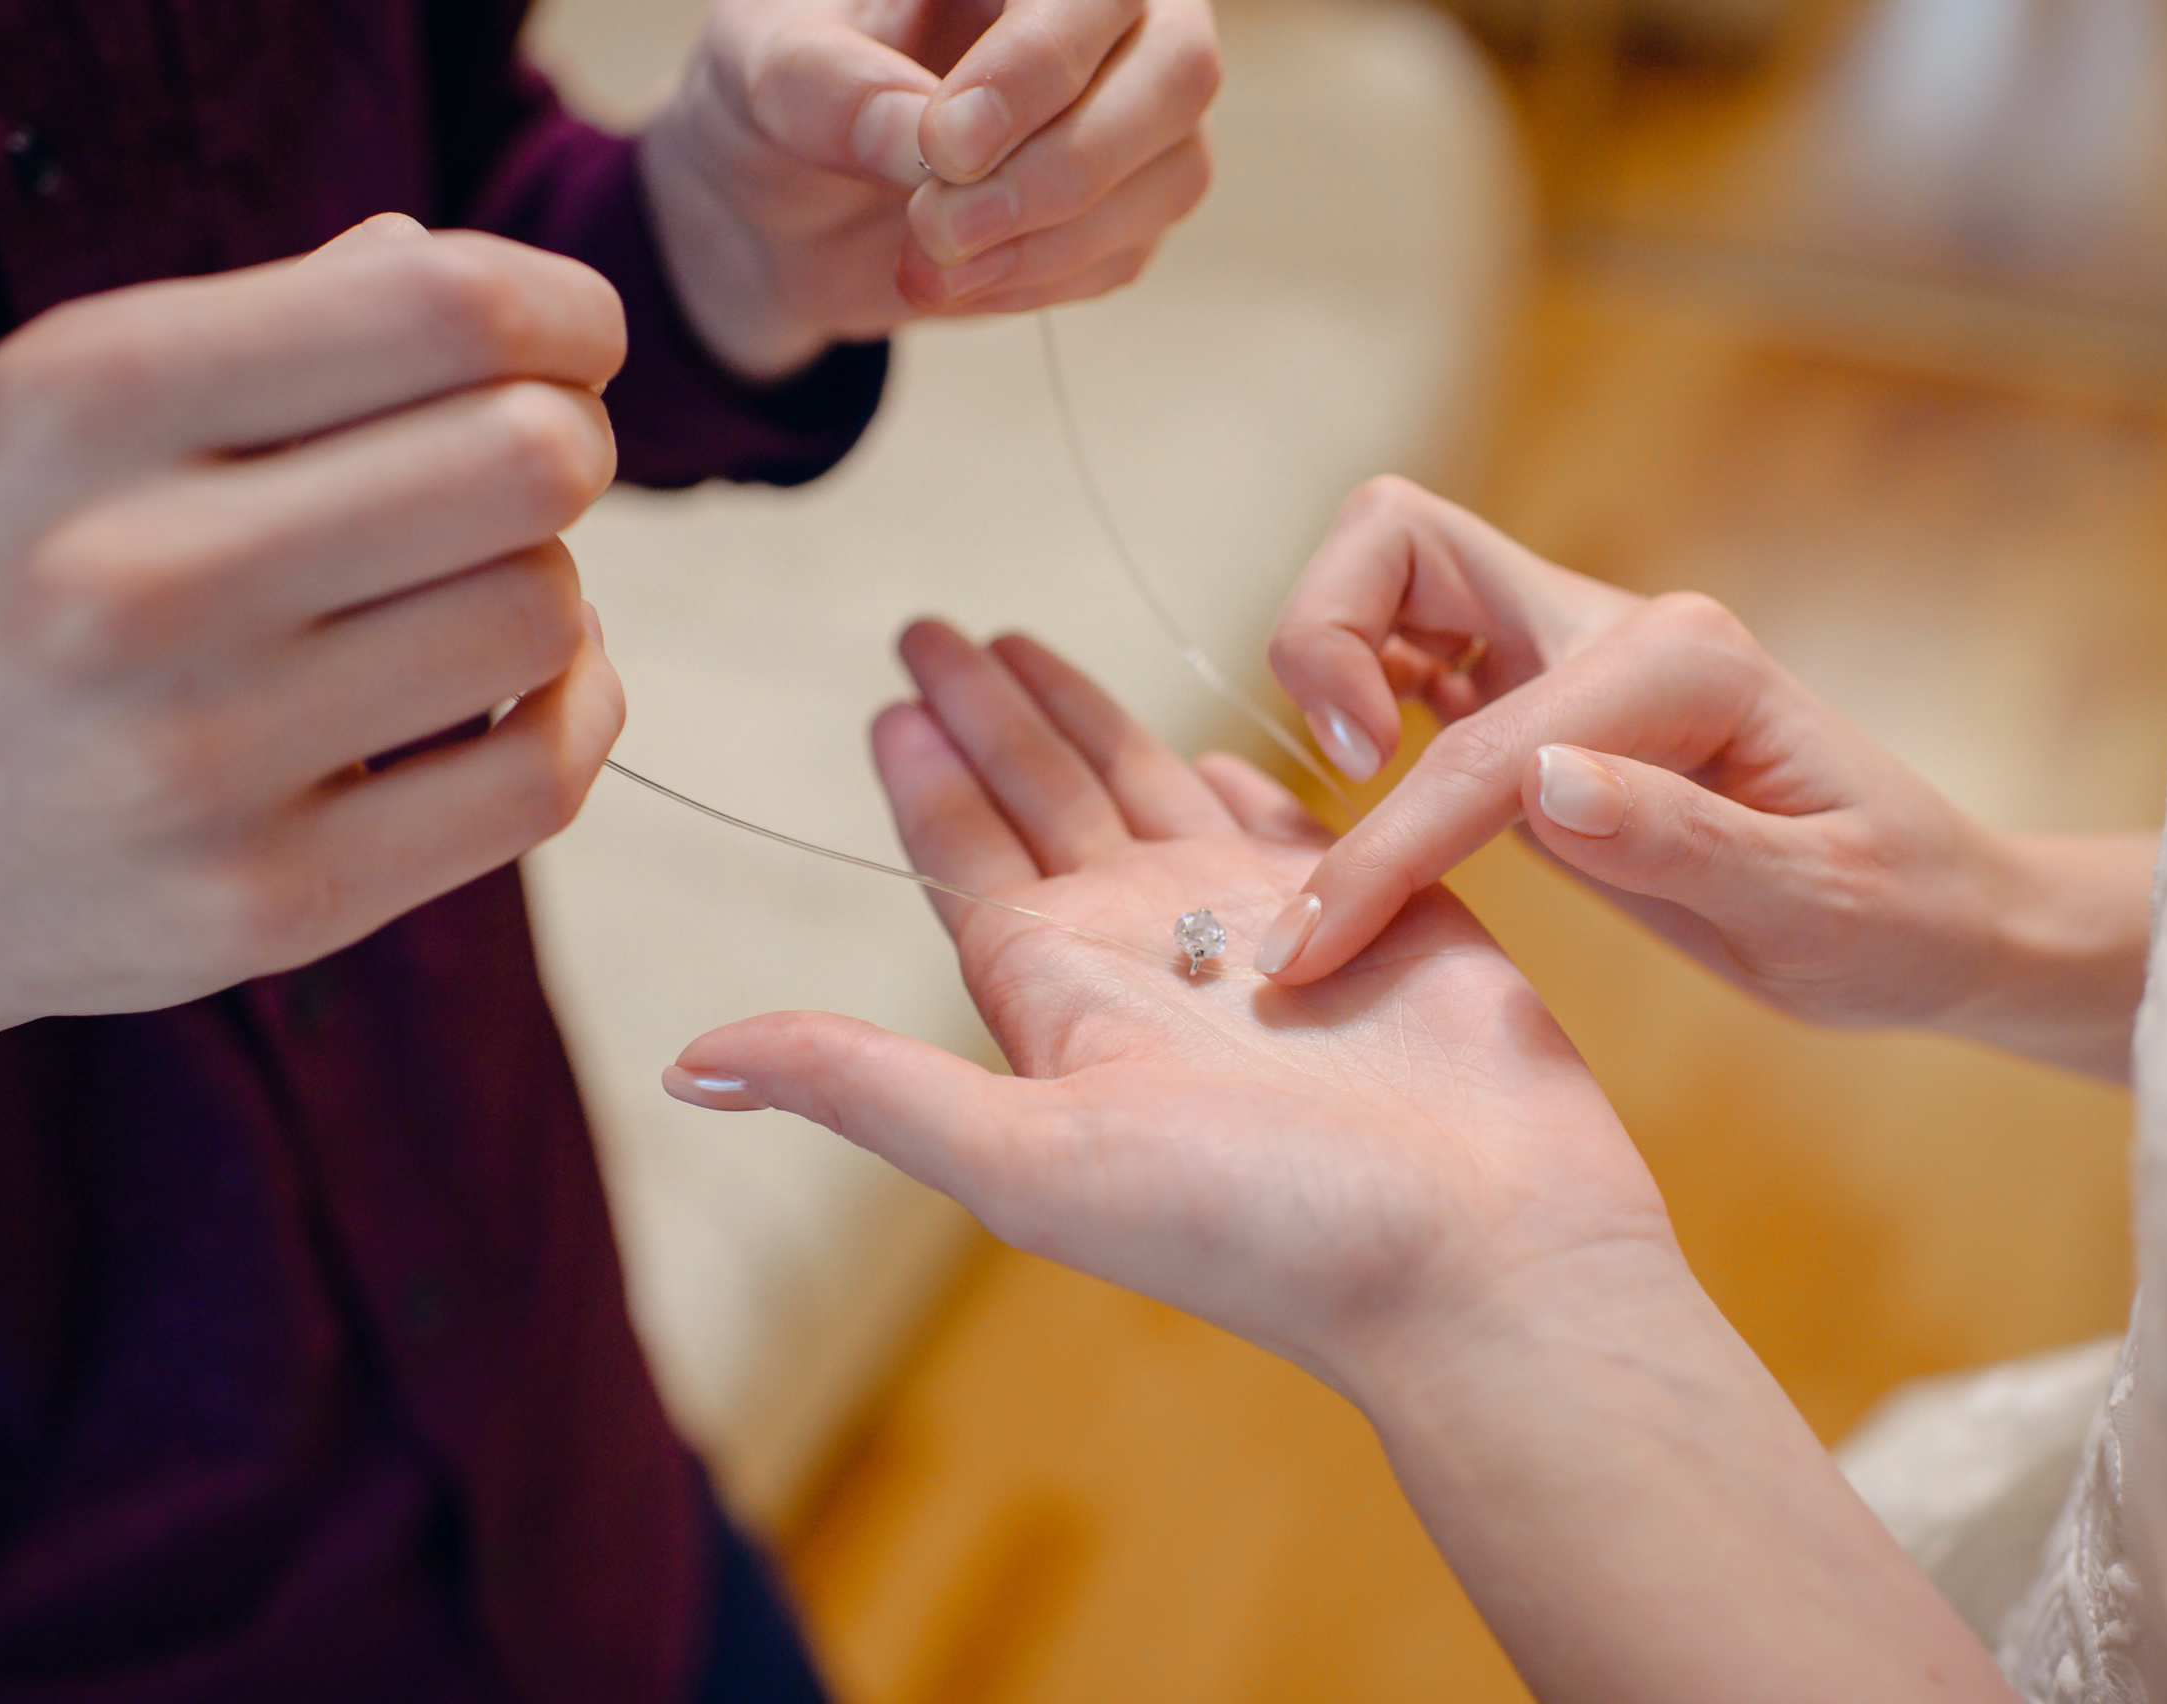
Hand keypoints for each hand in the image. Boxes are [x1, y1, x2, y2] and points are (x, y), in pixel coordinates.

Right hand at [0, 214, 627, 1085]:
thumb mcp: (81, 418)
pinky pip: (543, 777)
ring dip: (552, 591)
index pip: (442, 308)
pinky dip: (577, 713)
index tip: (573, 346)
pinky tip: (518, 691)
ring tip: (469, 594)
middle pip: (529, 460)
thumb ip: (287, 327)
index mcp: (90, 401)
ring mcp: (198, 755)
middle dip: (568, 449)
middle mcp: (134, 574)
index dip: (566, 316)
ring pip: (546, 614)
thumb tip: (482, 285)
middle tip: (526, 474)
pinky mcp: (269, 901)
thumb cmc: (19, 591)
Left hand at [640, 0, 1217, 378]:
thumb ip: (834, 90)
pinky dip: (1037, 281)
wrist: (781, 206)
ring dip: (1050, 241)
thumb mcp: (763, 75)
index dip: (1037, 66)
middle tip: (942, 224)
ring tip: (925, 264)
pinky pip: (1127, 253)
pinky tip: (952, 281)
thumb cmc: (780, 98)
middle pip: (1179, 72)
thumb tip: (923, 134)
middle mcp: (1103, 15)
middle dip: (1064, 166)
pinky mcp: (1124, 207)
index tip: (945, 146)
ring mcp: (1129, 112)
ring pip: (1174, 172)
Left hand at [667, 619, 1666, 1382]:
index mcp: (1061, 996)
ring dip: (1089, 722)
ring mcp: (1256, 926)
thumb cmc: (1262, 1222)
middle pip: (1043, 802)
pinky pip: (1278, 818)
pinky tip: (1201, 742)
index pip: (966, 860)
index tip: (884, 696)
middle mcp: (1147, 954)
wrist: (1478, 1251)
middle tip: (930, 628)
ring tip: (1033, 647)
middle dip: (987, 716)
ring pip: (1148, 791)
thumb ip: (868, 1088)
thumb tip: (688, 1061)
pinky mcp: (1369, 900)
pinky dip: (1235, 776)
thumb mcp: (1032, 1157)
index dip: (922, 779)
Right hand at [1262, 478, 2153, 1079]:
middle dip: (1321, 638)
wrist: (1939, 917)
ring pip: (1389, 573)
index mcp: (1684, 667)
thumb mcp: (1817, 907)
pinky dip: (1352, 695)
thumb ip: (1681, 839)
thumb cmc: (1896, 917)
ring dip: (1326, 656)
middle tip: (1344, 781)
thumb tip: (1542, 782)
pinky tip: (1364, 793)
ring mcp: (1573, 652)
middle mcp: (1618, 630)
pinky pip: (1409, 647)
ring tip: (1340, 794)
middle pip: (1398, 538)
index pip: (1483, 748)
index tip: (1308, 942)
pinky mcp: (1541, 696)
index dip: (1385, 845)